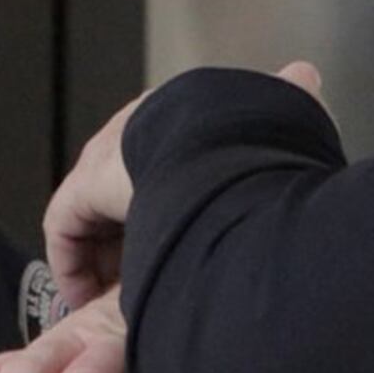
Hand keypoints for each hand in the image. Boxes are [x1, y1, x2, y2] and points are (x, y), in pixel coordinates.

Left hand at [43, 61, 317, 310]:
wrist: (234, 137)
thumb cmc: (264, 136)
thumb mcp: (283, 123)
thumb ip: (289, 108)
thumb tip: (304, 76)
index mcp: (185, 110)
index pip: (164, 159)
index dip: (169, 203)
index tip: (181, 240)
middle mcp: (141, 127)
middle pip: (124, 191)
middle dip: (134, 236)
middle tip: (145, 280)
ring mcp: (110, 153)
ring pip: (96, 212)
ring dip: (107, 254)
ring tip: (117, 297)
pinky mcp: (86, 183)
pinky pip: (68, 226)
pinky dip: (76, 263)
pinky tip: (87, 296)